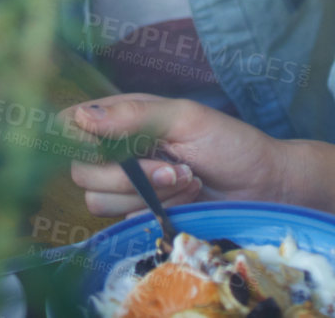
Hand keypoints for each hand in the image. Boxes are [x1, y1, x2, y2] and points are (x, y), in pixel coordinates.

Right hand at [64, 94, 292, 215]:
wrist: (263, 187)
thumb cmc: (230, 143)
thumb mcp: (187, 118)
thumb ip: (134, 115)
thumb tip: (82, 117)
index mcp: (126, 117)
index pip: (71, 124)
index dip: (76, 138)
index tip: (105, 146)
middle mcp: (118, 150)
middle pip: (80, 168)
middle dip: (128, 173)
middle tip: (175, 167)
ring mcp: (128, 185)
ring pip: (98, 198)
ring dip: (147, 192)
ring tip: (187, 180)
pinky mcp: (139, 214)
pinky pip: (122, 220)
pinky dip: (155, 209)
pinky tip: (185, 199)